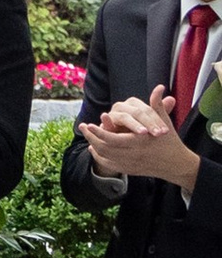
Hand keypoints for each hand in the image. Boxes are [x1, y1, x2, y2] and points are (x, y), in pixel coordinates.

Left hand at [80, 94, 200, 189]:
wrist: (176, 164)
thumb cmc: (169, 140)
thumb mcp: (164, 122)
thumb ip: (157, 105)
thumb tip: (159, 87)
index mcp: (140, 142)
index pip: (112, 138)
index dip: (98, 131)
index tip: (88, 124)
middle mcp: (133, 154)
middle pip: (104, 148)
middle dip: (90, 137)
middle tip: (82, 127)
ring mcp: (131, 164)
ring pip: (105, 157)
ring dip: (93, 146)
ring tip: (87, 137)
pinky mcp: (130, 170)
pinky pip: (110, 165)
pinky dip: (100, 158)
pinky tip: (95, 149)